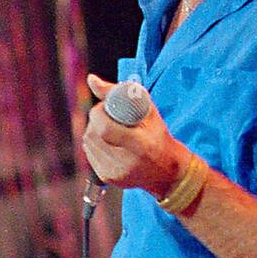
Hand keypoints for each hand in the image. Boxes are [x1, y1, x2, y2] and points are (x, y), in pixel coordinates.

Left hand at [82, 73, 190, 198]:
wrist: (168, 172)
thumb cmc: (158, 136)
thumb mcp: (148, 112)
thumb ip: (119, 93)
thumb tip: (91, 79)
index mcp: (141, 145)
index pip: (105, 129)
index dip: (99, 114)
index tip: (104, 107)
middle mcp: (127, 162)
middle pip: (93, 135)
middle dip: (95, 120)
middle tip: (107, 115)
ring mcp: (116, 172)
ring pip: (88, 143)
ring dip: (93, 130)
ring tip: (108, 127)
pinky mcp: (108, 178)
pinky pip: (89, 153)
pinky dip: (94, 143)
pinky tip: (107, 141)